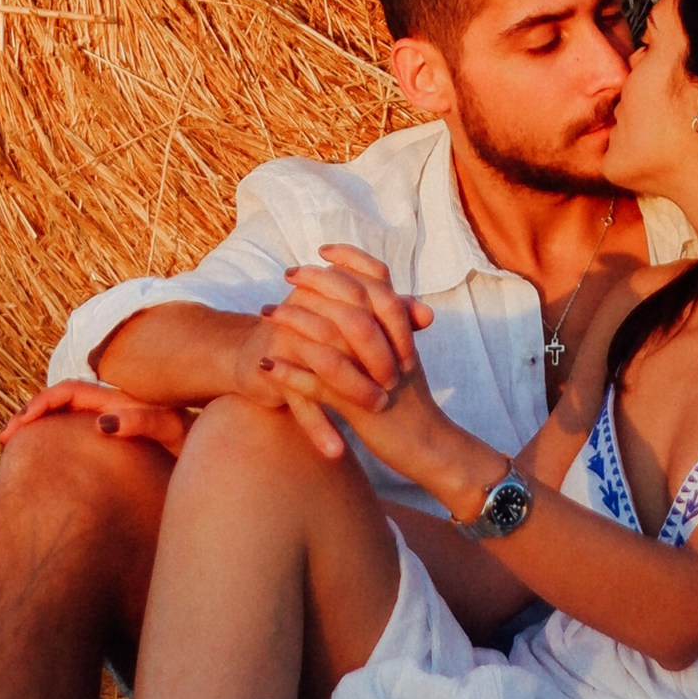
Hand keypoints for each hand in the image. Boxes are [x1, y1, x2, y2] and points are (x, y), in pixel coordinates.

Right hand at [7, 378, 192, 457]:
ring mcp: (115, 426)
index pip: (68, 392)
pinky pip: (79, 437)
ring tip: (16, 450)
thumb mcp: (175, 431)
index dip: (40, 406)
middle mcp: (114, 409)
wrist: (218, 457)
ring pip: (67, 421)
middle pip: (61, 403)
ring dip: (41, 430)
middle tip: (5, 440)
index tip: (18, 428)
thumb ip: (145, 421)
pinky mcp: (118, 446)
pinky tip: (47, 465)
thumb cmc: (201, 444)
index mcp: (120, 400)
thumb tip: (101, 422)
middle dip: (30, 416)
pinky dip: (58, 443)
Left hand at [259, 278, 485, 512]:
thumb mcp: (406, 358)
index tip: (323, 250)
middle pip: (350, 300)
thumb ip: (395, 326)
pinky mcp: (360, 406)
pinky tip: (268, 364)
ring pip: (330, 338)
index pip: (378, 280)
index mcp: (402, 331)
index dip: (351, 260)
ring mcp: (374, 375)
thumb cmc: (413, 403)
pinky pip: (319, 385)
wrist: (432, 447)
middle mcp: (391, 346)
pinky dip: (291, 373)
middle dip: (314, 283)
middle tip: (287, 275)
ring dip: (294, 322)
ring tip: (266, 313)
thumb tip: (379, 294)